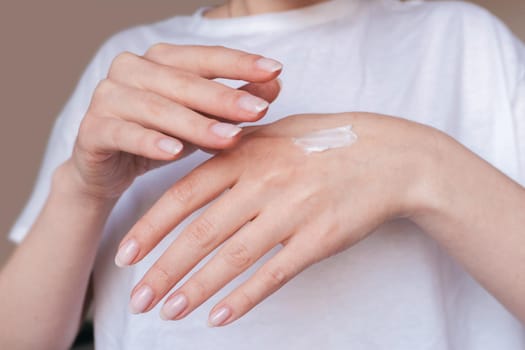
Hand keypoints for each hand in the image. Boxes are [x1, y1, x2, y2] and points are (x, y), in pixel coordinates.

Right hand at [68, 44, 281, 198]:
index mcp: (159, 60)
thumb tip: (274, 84)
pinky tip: (174, 152)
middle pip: (182, 81)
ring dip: (195, 123)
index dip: (239, 62)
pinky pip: (122, 133)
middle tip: (258, 111)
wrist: (108, 169)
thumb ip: (233, 102)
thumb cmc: (161, 137)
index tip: (275, 69)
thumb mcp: (202, 120)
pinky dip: (149, 142)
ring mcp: (107, 97)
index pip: (204, 57)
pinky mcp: (91, 129)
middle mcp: (131, 69)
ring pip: (156, 107)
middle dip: (223, 97)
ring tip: (229, 138)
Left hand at [117, 112, 438, 325]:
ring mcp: (293, 211)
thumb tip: (195, 172)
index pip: (185, 194)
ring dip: (196, 289)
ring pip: (232, 257)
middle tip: (138, 299)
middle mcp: (265, 182)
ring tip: (169, 311)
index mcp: (248, 154)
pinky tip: (219, 316)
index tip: (126, 254)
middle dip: (164, 269)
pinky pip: (274, 273)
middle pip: (201, 233)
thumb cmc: (329, 142)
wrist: (390, 157)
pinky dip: (244, 297)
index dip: (151, 227)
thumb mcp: (277, 133)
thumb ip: (236, 152)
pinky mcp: (320, 238)